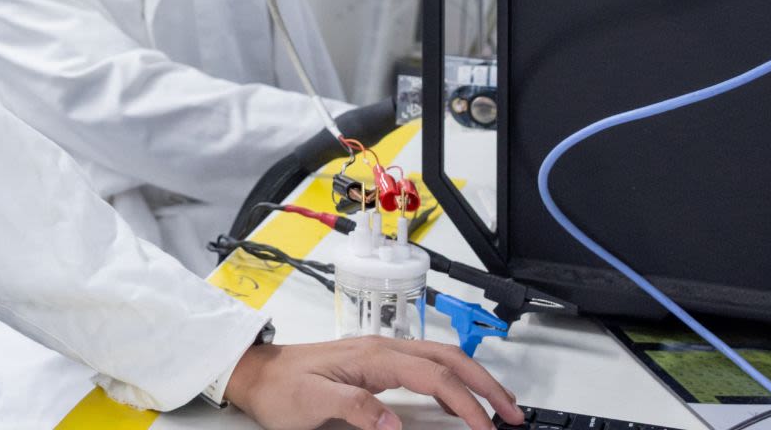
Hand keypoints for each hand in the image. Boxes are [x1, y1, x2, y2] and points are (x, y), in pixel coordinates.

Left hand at [224, 337, 521, 429]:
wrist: (257, 373)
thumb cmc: (281, 387)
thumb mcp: (311, 402)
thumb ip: (353, 408)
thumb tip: (393, 421)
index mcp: (373, 356)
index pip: (434, 377)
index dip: (466, 403)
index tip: (487, 428)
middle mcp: (382, 349)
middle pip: (449, 360)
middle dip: (486, 385)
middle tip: (513, 414)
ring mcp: (381, 353)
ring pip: (442, 359)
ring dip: (474, 379)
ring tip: (498, 405)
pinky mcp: (377, 363)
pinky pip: (426, 366)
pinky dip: (452, 379)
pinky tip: (459, 396)